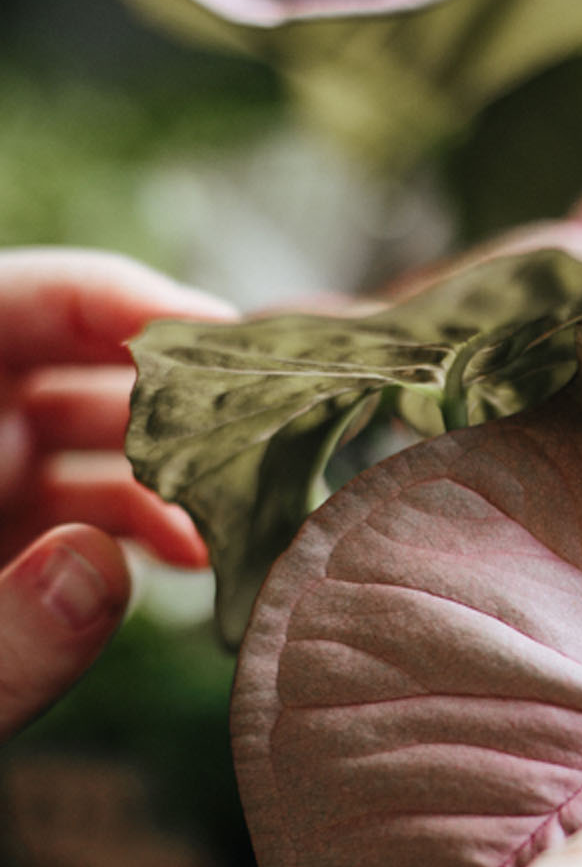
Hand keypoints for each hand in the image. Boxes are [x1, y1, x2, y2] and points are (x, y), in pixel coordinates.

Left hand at [0, 249, 233, 733]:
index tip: (219, 338)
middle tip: (270, 434)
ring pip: (85, 440)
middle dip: (172, 393)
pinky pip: (77, 513)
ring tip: (241, 514)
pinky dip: (138, 527)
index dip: (114, 300)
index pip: (14, 298)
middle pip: (69, 363)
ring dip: (171, 469)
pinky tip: (194, 559)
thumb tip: (101, 568)